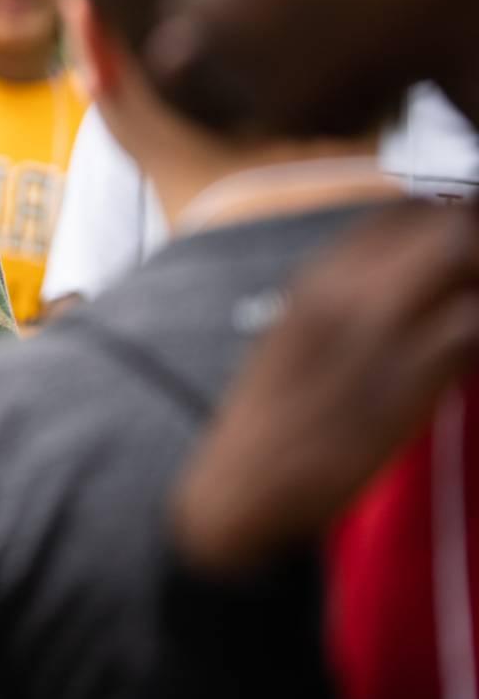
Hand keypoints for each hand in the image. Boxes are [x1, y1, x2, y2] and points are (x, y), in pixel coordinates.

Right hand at [173, 200, 478, 575]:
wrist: (243, 486)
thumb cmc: (272, 419)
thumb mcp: (293, 336)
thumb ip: (344, 296)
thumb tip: (407, 276)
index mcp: (314, 279)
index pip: (402, 212)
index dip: (445, 221)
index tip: (459, 250)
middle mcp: (346, 291)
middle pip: (447, 224)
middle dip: (472, 243)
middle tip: (473, 284)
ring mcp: (379, 330)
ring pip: (466, 258)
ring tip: (471, 316)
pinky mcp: (411, 379)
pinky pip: (473, 324)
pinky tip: (470, 350)